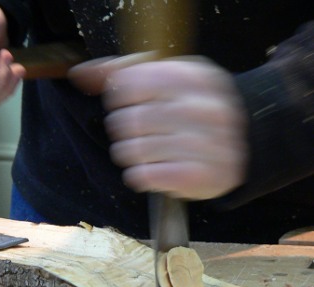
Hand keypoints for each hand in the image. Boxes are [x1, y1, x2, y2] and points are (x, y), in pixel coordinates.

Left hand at [70, 55, 248, 199]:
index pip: (129, 83)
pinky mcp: (201, 176)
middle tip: (134, 132)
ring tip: (142, 151)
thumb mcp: (167, 79)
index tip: (127, 103)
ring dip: (128, 154)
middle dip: (120, 130)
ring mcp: (206, 144)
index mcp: (194, 77)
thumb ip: (122, 73)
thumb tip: (79, 74)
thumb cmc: (193, 109)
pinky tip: (148, 170)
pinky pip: (146, 176)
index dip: (118, 97)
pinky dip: (139, 175)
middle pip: (128, 120)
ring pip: (134, 151)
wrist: (245, 143)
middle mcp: (204, 108)